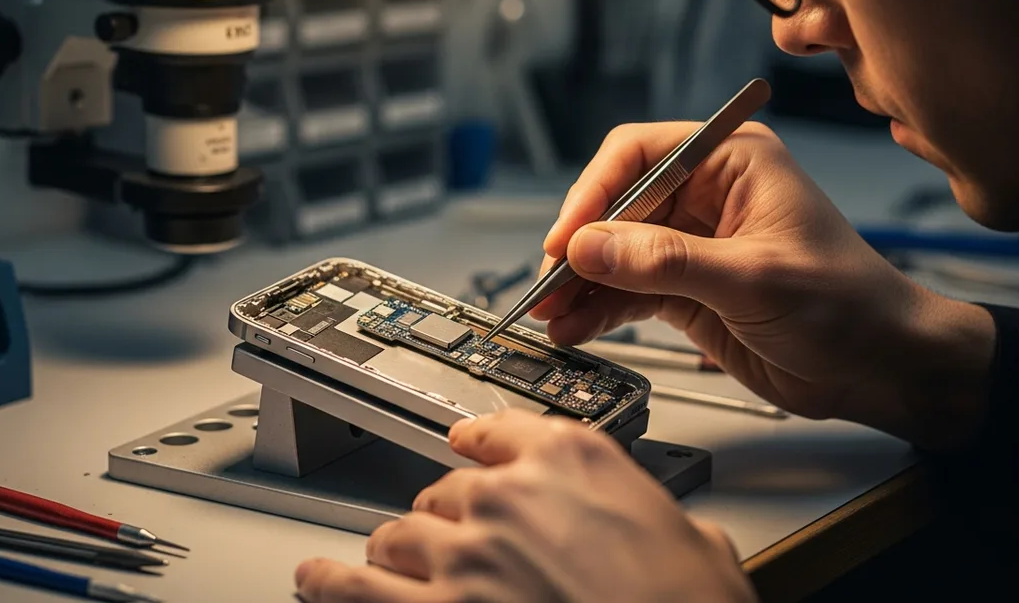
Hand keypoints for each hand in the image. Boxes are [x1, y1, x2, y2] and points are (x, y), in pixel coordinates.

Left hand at [295, 410, 755, 602]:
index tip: (468, 444)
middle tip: (463, 543)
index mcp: (574, 461)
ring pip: (401, 535)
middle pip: (449, 490)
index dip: (481, 444)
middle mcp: (510, 495)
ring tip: (395, 567)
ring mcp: (464, 553)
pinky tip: (318, 582)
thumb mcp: (700, 545)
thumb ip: (661, 519)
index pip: (504, 432)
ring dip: (401, 553)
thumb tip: (678, 534)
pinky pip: (356, 589)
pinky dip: (330, 585)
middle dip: (452, 518)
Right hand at [535, 122, 994, 447]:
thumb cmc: (848, 306)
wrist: (882, 368)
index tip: (567, 237)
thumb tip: (588, 248)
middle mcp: (706, 194)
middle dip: (580, 246)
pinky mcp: (685, 287)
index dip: (595, 192)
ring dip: (581, 283)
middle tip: (549, 283)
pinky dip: (598, 308)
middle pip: (616, 205)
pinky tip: (574, 327)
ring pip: (614, 251)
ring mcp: (692, 242)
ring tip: (551, 314)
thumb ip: (665, 261)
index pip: (639, 154)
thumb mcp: (753, 278)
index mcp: (731, 162)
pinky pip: (627, 289)